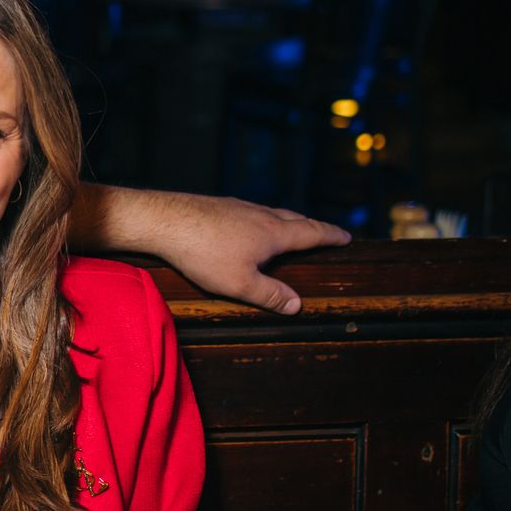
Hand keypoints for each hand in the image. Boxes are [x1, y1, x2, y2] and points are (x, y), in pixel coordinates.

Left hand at [150, 194, 349, 314]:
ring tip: (292, 229)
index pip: (312, 233)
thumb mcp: (240, 283)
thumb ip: (270, 294)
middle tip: (324, 233)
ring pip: (272, 212)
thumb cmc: (203, 252)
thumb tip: (298, 305)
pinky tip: (250, 225)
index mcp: (274, 232)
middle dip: (313, 227)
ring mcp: (239, 207)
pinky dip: (262, 219)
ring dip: (288, 220)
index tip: (346, 237)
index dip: (331, 236)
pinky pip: (250, 212)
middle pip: (295, 218)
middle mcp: (261, 214)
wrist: (164, 220)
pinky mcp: (219, 206)